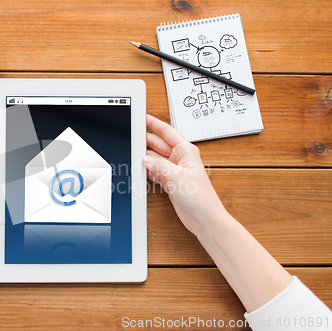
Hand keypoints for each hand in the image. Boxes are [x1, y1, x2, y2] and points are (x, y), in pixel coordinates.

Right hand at [142, 114, 225, 234]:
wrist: (204, 218)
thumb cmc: (200, 197)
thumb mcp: (177, 176)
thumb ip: (159, 165)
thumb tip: (145, 159)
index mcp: (186, 151)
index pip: (167, 132)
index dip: (154, 123)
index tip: (143, 117)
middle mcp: (180, 159)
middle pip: (158, 144)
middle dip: (145, 140)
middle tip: (131, 135)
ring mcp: (174, 170)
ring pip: (154, 158)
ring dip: (144, 157)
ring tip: (131, 153)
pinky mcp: (170, 181)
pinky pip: (154, 171)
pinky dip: (146, 170)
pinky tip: (139, 169)